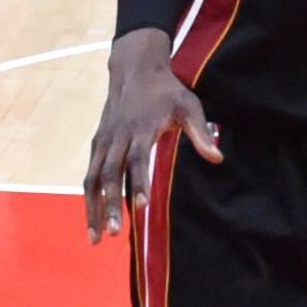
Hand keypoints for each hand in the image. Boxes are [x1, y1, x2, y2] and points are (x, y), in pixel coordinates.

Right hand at [84, 31, 221, 238]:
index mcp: (140, 127)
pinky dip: (89, 198)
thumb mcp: (188, 104)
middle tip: (115, 232)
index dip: (139, 182)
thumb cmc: (166, 91)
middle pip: (111, 173)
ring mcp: (104, 140)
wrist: (134, 69)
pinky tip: (93, 220)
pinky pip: (90, 174)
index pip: (137, 159)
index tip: (141, 207)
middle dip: (110, 204)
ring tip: (96, 238)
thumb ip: (200, 132)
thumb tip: (217, 158)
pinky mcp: (97, 143)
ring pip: (94, 178)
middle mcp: (117, 136)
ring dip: (93, 208)